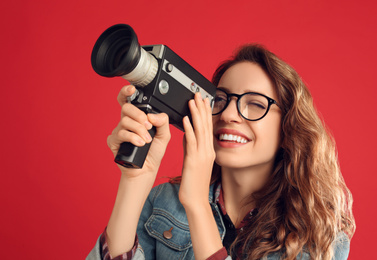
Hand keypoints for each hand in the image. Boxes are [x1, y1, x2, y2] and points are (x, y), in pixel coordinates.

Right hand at [107, 85, 170, 177]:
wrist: (147, 169)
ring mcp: (119, 131)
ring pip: (125, 121)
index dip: (126, 92)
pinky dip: (132, 138)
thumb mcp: (165, 135)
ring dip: (139, 130)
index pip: (129, 100)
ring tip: (147, 140)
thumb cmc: (154, 152)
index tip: (132, 89)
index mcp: (138, 117)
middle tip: (148, 126)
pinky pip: (121, 134)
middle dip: (139, 115)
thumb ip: (163, 121)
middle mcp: (127, 121)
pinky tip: (140, 143)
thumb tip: (152, 115)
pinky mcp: (114, 141)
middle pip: (126, 108)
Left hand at [179, 93, 215, 207]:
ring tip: (192, 101)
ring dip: (196, 114)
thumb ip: (191, 146)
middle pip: (205, 125)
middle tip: (198, 94)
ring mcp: (202, 155)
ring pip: (200, 130)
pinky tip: (186, 120)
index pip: (207, 127)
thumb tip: (187, 132)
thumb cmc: (194, 183)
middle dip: (201, 108)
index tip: (202, 100)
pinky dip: (189, 129)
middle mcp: (207, 151)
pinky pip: (191, 142)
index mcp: (208, 151)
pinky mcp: (194, 160)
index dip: (205, 112)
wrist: (196, 200)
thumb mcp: (192, 161)